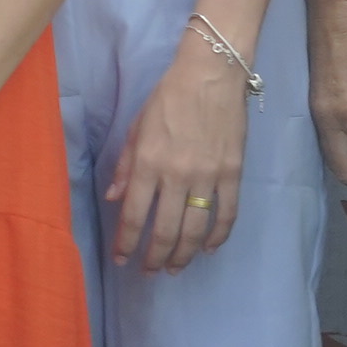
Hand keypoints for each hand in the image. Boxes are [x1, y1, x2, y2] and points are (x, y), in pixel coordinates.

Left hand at [106, 34, 250, 269]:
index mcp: (148, 162)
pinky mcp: (233, 173)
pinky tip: (207, 248)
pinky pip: (227, 214)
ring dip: (183, 255)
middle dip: (154, 258)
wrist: (211, 74)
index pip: (134, 215)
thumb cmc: (168, 97)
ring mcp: (208, 175)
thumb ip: (126, 165)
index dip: (126, 242)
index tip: (122, 258)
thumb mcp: (137, 126)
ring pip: (195, 230)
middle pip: (164, 231)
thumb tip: (113, 199)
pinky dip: (218, 236)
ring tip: (175, 267)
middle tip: (149, 271)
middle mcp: (177, 174)